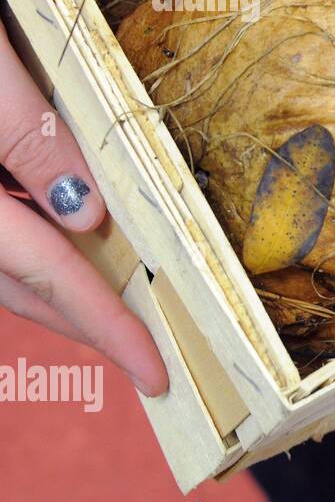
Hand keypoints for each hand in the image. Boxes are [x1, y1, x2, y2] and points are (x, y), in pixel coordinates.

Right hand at [0, 27, 166, 395]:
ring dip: (60, 285)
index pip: (36, 269)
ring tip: (126, 306)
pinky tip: (77, 233)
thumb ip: (25, 132)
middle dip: (84, 320)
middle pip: (12, 282)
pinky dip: (33, 240)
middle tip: (151, 352)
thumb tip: (87, 217)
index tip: (154, 370)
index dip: (100, 325)